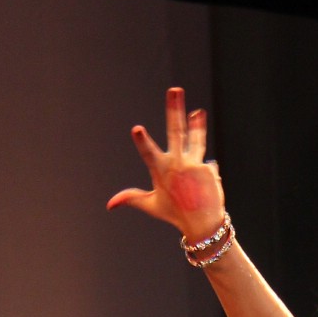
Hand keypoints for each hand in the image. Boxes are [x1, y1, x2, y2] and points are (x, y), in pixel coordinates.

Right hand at [107, 86, 226, 238]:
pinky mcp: (208, 169)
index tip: (137, 129)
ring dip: (197, 124)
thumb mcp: (152, 205)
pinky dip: (203, 172)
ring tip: (198, 112)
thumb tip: (109, 205)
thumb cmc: (175, 214)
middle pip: (176, 132)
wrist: (203, 225)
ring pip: (195, 139)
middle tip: (175, 91)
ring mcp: (194, 165)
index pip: (148, 153)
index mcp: (160, 171)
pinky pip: (205, 164)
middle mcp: (177, 164)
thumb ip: (132, 198)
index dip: (142, 141)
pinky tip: (203, 186)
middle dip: (175, 110)